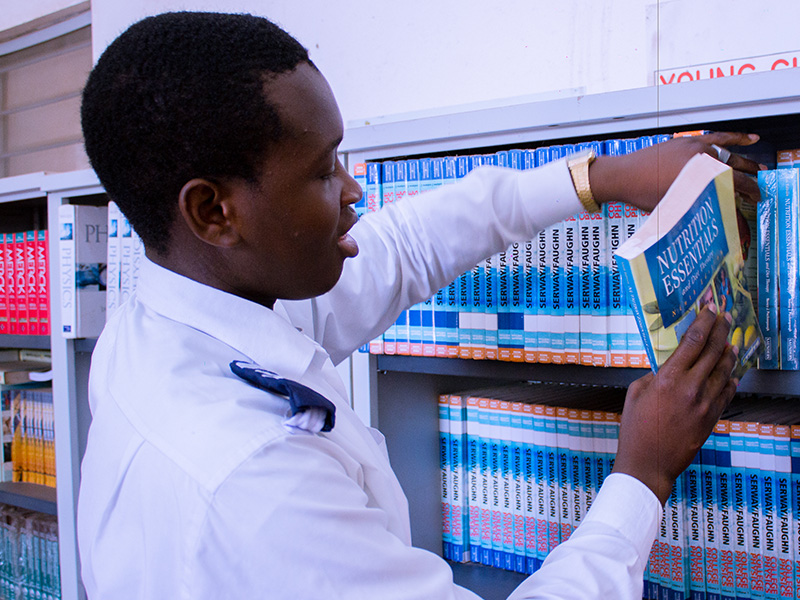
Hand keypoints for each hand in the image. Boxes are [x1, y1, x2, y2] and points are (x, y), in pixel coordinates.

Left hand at [590, 131, 761, 211]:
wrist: (621, 176)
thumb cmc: (642, 194)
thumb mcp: (674, 208)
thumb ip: (700, 211)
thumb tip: (720, 221)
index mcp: (699, 175)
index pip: (733, 184)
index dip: (748, 193)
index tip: (756, 200)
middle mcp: (700, 158)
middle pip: (733, 169)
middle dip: (748, 181)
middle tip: (758, 192)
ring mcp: (694, 147)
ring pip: (727, 154)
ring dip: (744, 161)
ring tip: (759, 168)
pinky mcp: (687, 141)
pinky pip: (716, 138)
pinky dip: (733, 138)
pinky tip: (748, 138)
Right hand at [611, 306, 737, 504]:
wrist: (648, 462)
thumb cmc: (635, 429)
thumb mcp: (635, 393)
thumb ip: (655, 375)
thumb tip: (669, 366)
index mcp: (668, 378)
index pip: (693, 341)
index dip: (703, 321)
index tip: (708, 310)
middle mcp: (691, 388)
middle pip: (713, 350)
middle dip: (720, 330)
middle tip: (724, 318)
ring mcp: (705, 404)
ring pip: (724, 370)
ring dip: (728, 352)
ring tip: (730, 342)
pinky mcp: (711, 418)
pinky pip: (726, 393)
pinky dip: (730, 379)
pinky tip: (730, 373)